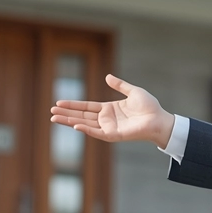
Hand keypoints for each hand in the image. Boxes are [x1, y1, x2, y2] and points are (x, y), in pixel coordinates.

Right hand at [49, 74, 174, 148]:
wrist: (160, 119)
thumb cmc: (149, 106)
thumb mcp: (132, 91)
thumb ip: (119, 85)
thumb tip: (107, 76)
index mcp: (109, 109)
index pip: (86, 106)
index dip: (73, 105)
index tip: (59, 102)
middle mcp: (106, 119)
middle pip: (81, 115)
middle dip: (66, 114)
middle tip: (51, 112)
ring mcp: (109, 128)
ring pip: (85, 124)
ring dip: (70, 121)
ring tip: (55, 118)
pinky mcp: (114, 135)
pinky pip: (97, 132)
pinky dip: (86, 129)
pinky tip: (75, 125)